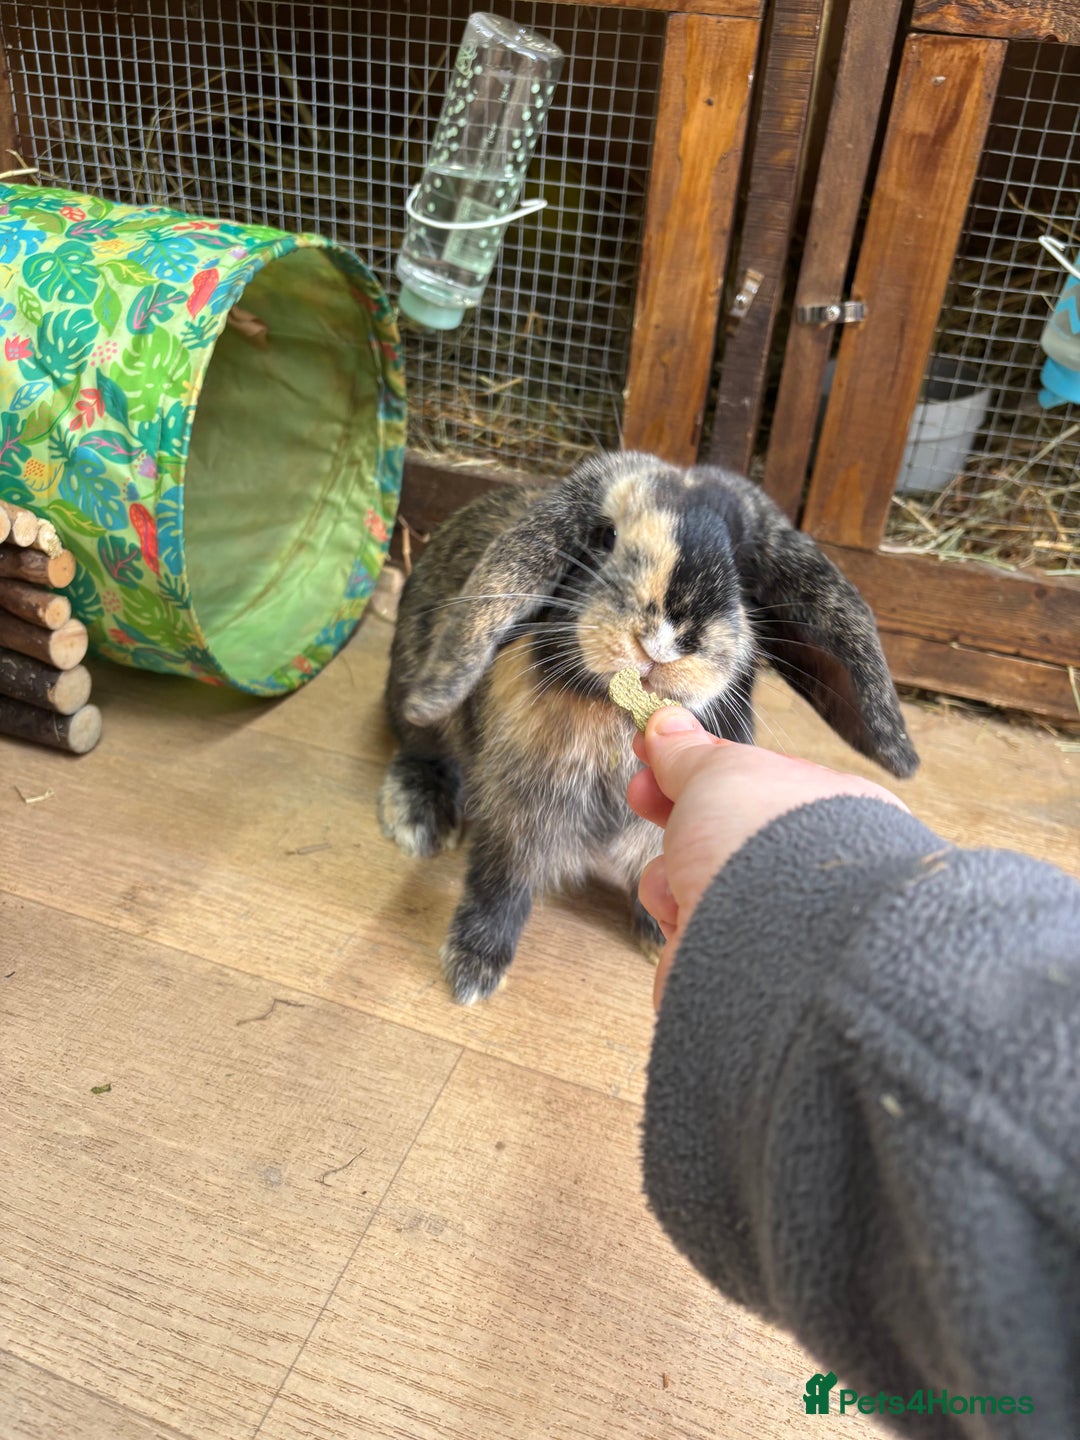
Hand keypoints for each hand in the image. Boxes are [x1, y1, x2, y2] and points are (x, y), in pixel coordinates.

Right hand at [626, 708, 907, 1008]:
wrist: (774, 939)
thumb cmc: (769, 843)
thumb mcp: (720, 771)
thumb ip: (690, 752)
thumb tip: (666, 724)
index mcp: (820, 809)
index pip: (751, 779)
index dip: (697, 764)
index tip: (652, 749)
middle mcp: (801, 865)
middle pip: (716, 832)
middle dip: (672, 815)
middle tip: (641, 794)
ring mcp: (771, 917)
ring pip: (692, 881)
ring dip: (668, 874)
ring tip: (678, 875)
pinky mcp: (736, 963)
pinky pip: (684, 931)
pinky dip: (674, 922)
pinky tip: (686, 919)